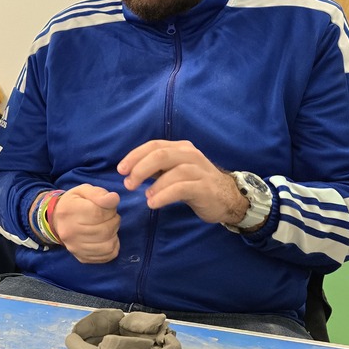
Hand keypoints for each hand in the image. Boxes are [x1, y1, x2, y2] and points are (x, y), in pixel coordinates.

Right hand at [52, 184, 120, 263]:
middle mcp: (70, 232)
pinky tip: (107, 238)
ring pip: (108, 245)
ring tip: (108, 227)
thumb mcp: (84, 191)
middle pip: (105, 230)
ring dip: (114, 234)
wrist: (57, 221)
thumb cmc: (74, 203)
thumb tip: (114, 199)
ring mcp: (76, 247)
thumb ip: (99, 193)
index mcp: (70, 211)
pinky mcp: (82, 257)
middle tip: (110, 216)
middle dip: (114, 221)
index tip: (109, 206)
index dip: (110, 210)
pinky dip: (113, 246)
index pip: (99, 214)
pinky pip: (107, 256)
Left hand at [117, 140, 245, 223]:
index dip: (135, 156)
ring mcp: (199, 170)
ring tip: (144, 196)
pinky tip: (153, 203)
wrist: (227, 198)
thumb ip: (156, 169)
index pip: (154, 145)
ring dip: (154, 184)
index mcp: (181, 148)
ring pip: (173, 171)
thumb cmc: (195, 184)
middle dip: (140, 168)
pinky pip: (182, 188)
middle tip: (128, 184)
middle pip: (161, 154)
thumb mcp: (175, 172)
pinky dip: (164, 195)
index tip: (121, 170)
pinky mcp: (204, 187)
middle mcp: (190, 155)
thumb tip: (130, 171)